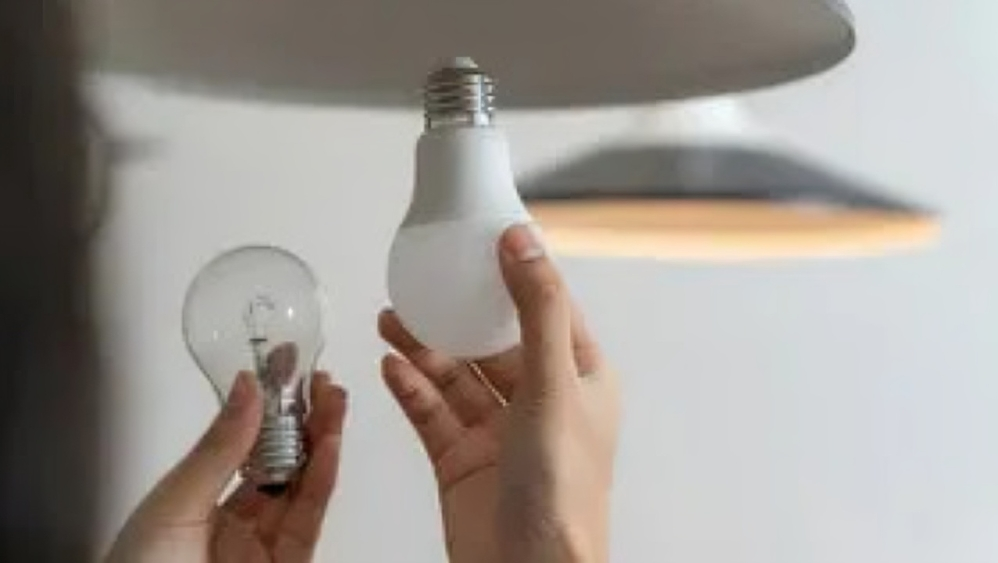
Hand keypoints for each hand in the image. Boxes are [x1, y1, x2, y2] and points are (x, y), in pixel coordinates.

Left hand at [106, 370, 347, 562]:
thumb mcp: (173, 506)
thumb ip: (218, 450)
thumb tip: (247, 387)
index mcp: (196, 503)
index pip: (240, 444)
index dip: (266, 406)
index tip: (284, 365)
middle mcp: (234, 520)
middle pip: (279, 461)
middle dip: (303, 418)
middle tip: (323, 378)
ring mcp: (264, 545)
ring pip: (302, 484)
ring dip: (322, 440)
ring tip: (336, 399)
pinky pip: (310, 519)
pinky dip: (323, 480)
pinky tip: (332, 445)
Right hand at [379, 224, 619, 562]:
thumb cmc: (560, 490)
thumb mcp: (554, 385)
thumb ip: (535, 310)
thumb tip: (521, 242)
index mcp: (578, 380)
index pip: (546, 310)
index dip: (516, 274)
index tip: (481, 241)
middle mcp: (540, 403)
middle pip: (491, 342)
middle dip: (456, 313)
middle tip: (420, 282)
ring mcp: (498, 434)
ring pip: (456, 377)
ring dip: (424, 347)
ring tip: (391, 318)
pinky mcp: (461, 462)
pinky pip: (432, 414)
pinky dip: (411, 389)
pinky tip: (390, 366)